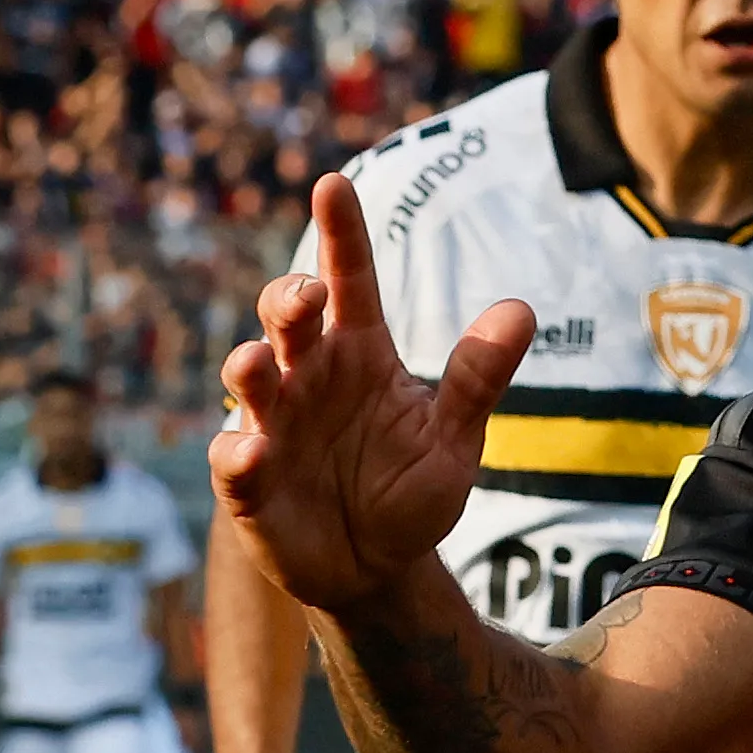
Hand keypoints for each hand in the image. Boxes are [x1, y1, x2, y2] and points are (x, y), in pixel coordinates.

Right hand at [214, 171, 530, 616]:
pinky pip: (233, 459)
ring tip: (262, 361)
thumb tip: (520, 310)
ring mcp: (273, 424)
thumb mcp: (454, 439)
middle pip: (288, 318)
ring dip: (251, 366)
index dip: (341, 234)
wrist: (377, 568)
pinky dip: (237, 453)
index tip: (335, 183)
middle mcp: (309, 376)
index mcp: (360, 353)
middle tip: (310, 293)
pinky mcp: (248, 480)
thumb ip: (478, 378)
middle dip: (289, 298)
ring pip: (249, 377)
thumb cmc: (410, 489)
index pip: (350, 280)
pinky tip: (252, 453)